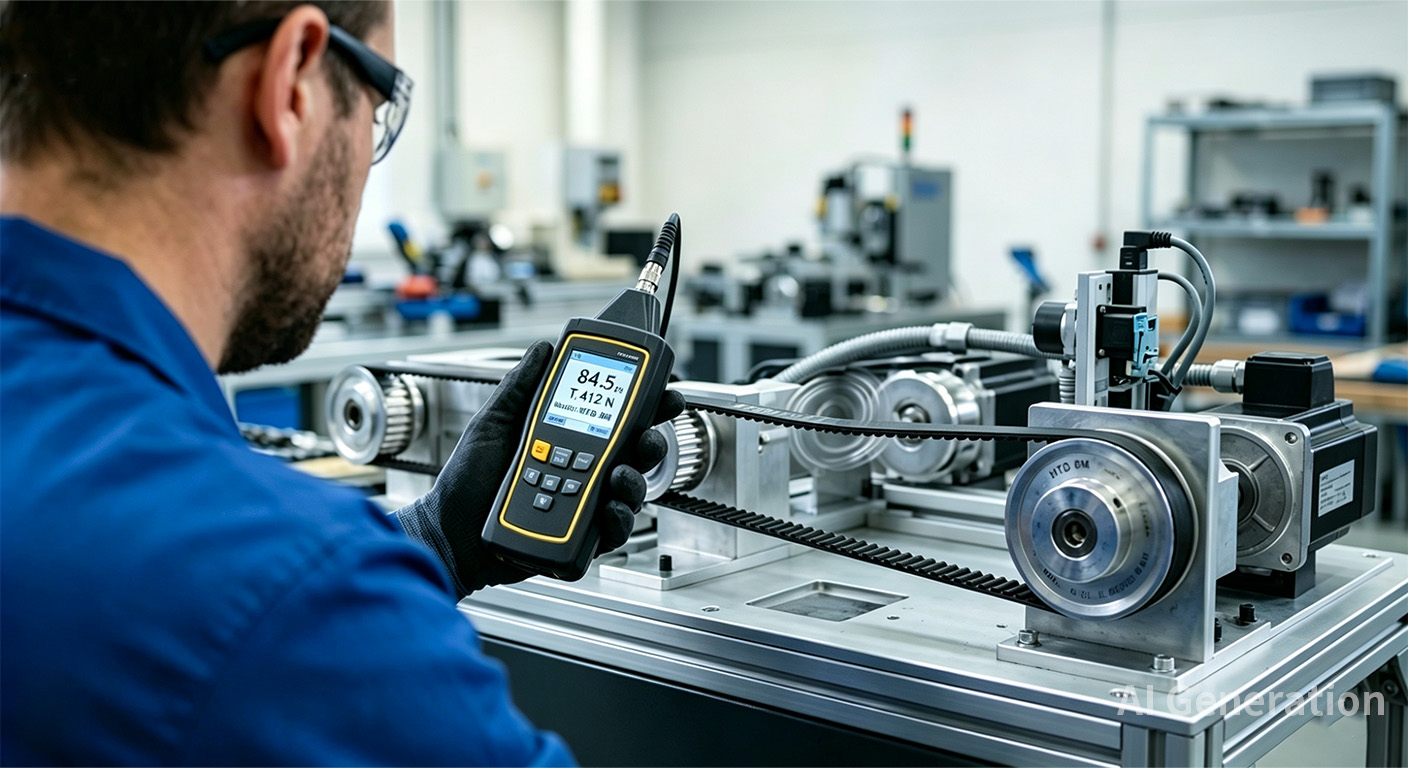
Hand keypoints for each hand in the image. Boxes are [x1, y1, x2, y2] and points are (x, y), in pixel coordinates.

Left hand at [396, 341, 685, 597]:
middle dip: (652, 441)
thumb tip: (543, 350)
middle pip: (634, 453)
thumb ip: (521, 386)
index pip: (614, 417)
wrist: (451, 532)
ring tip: (616, 477)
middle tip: (646, 437)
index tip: (661, 389)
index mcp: (567, 439)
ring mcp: (585, 504)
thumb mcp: (492, 423)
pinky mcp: (582, 537)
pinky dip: (617, 519)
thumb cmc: (467, 482)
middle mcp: (582, 471)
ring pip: (631, 491)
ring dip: (634, 481)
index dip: (643, 403)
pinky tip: (606, 509)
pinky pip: (615, 530)